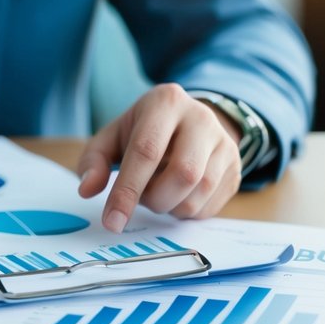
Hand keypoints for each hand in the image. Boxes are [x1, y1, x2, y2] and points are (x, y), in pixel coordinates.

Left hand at [76, 83, 241, 232]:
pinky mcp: (236, 167)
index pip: (146, 151)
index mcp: (166, 102)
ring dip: (171, 206)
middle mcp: (201, 117)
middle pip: (183, 174)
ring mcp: (224, 142)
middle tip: (142, 198)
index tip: (112, 221)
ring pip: (200, 192)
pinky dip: (187, 212)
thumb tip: (87, 189)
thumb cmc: (143, 131)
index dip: (127, 190)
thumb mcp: (112, 137)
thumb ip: (94, 160)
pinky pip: (212, 205)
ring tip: (158, 192)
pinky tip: (177, 196)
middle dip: (155, 199)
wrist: (187, 122)